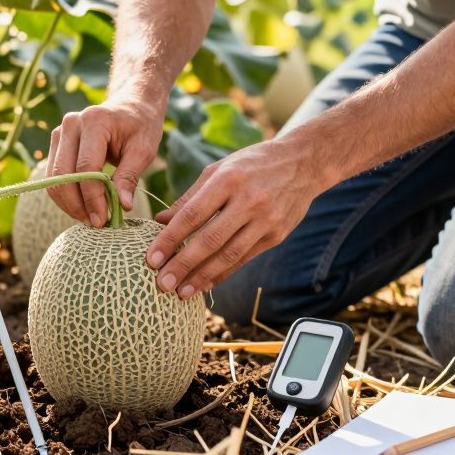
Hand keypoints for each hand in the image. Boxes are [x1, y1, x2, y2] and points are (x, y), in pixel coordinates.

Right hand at [45, 98, 165, 226]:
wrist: (131, 105)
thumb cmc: (141, 126)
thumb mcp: (144, 150)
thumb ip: (130, 177)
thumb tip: (122, 206)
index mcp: (95, 121)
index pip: (86, 168)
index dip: (92, 198)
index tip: (104, 221)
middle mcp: (71, 124)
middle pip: (63, 175)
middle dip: (78, 205)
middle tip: (97, 224)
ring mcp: (59, 132)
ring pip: (54, 179)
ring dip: (69, 204)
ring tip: (91, 218)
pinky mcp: (56, 143)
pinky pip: (54, 177)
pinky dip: (66, 196)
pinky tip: (84, 207)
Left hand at [147, 138, 325, 299]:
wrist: (303, 162)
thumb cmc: (252, 163)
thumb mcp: (219, 169)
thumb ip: (190, 197)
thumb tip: (161, 221)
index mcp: (228, 179)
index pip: (192, 215)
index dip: (169, 239)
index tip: (151, 259)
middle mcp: (248, 200)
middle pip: (209, 239)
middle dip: (183, 265)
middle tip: (161, 284)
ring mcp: (266, 220)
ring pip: (229, 254)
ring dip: (202, 277)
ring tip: (181, 291)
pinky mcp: (277, 235)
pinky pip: (245, 258)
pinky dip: (224, 273)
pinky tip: (206, 284)